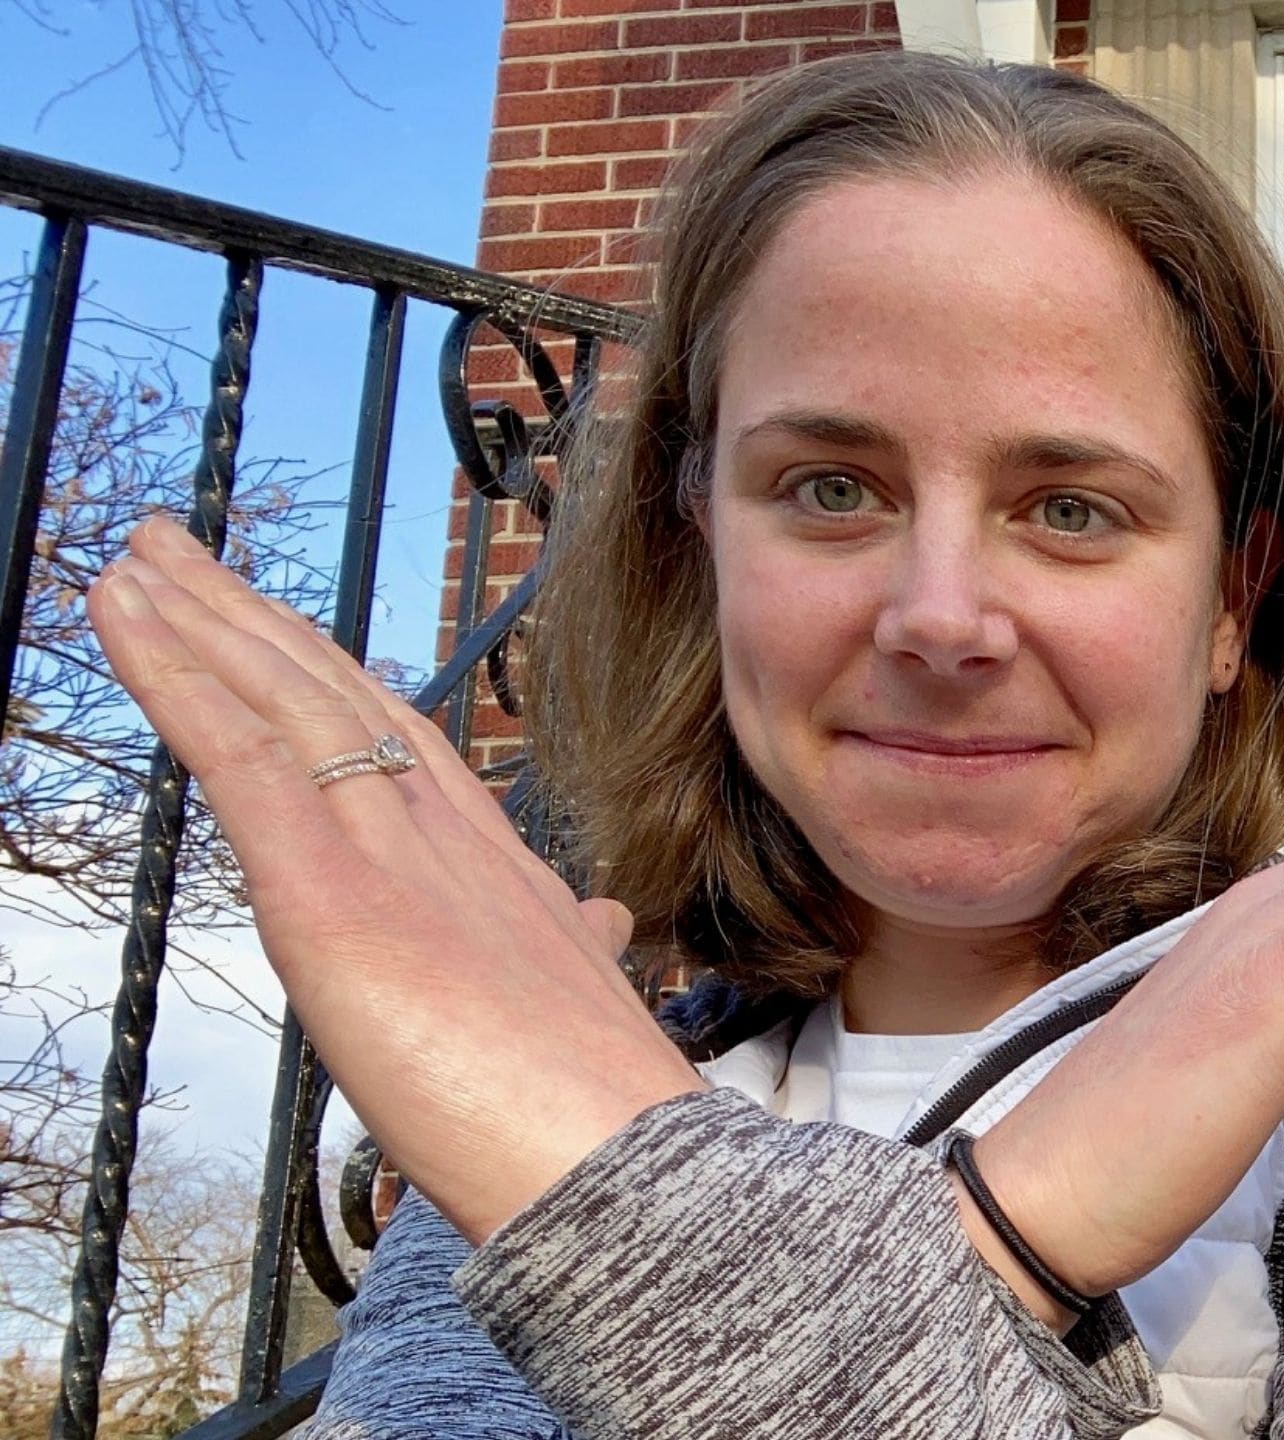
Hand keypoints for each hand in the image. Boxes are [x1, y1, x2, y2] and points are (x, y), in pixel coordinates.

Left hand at [88, 521, 705, 1240]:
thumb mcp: (583, 1008)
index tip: (276, 629)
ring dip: (197, 623)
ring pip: (284, 705)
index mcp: (496, 868)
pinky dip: (176, 678)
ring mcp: (391, 855)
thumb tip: (598, 923)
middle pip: (336, 697)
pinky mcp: (331, 891)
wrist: (618, 1160)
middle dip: (250, 621)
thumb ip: (575, 952)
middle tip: (172, 551)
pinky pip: (240, 758)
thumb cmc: (599, 1116)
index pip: (401, 743)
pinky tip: (128, 617)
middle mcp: (445, 836)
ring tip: (132, 559)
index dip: (329, 677)